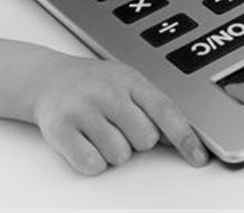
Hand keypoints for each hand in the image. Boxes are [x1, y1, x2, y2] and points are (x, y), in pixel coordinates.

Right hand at [29, 55, 207, 174]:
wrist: (46, 78)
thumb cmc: (92, 84)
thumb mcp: (126, 82)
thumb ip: (152, 105)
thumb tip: (180, 138)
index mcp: (129, 80)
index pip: (165, 111)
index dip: (185, 138)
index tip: (198, 159)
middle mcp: (106, 92)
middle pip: (145, 139)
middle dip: (136, 140)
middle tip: (118, 126)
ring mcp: (83, 109)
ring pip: (119, 156)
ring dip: (112, 152)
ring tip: (98, 131)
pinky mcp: (61, 129)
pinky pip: (92, 164)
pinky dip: (91, 161)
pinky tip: (85, 142)